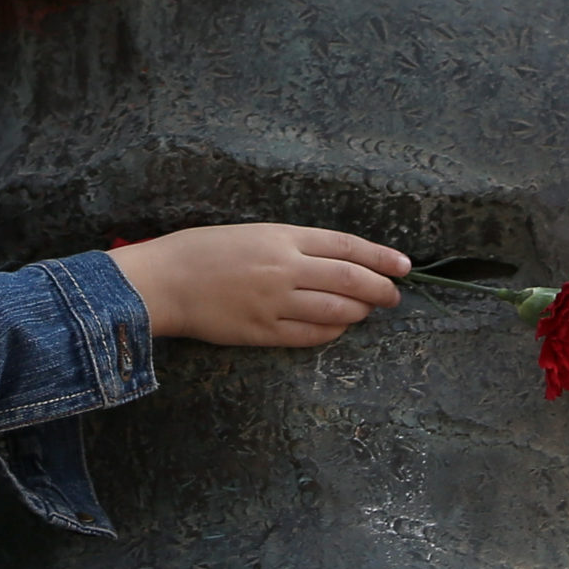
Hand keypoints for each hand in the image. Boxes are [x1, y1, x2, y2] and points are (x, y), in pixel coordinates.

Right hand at [106, 225, 409, 346]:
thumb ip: (290, 246)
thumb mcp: (251, 233)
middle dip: (379, 288)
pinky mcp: (262, 331)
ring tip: (367, 311)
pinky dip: (331, 330)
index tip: (403, 265)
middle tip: (394, 295)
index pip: (344, 245)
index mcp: (281, 237)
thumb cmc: (202, 250)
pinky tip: (338, 327)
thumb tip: (332, 261)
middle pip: (349, 279)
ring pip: (335, 309)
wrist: (165, 280)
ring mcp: (274, 302)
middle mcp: (284, 268)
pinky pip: (309, 334)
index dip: (379, 256)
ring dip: (358, 311)